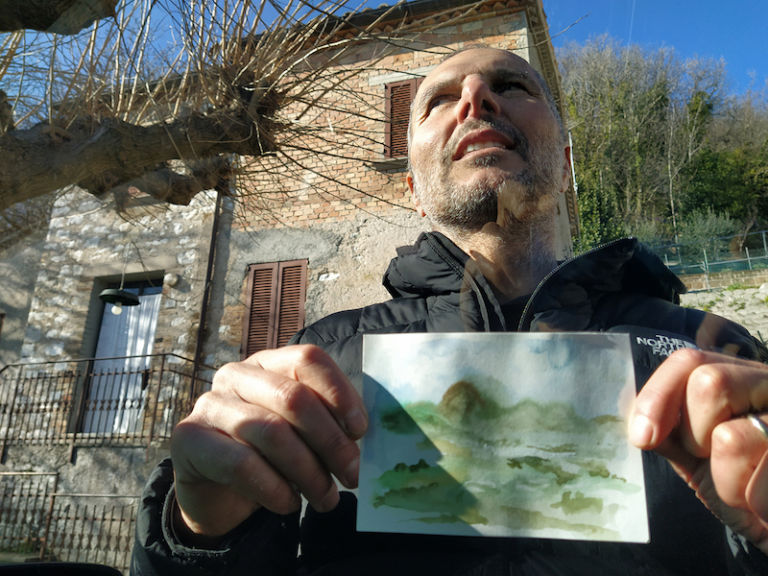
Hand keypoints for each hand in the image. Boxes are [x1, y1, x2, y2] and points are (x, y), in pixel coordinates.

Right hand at [170, 344, 367, 538]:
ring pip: (271, 432)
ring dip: (308, 471)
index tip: (360, 431)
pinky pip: (241, 464)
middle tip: (352, 475)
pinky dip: (275, 489)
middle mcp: (237, 375)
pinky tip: (289, 504)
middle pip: (293, 397)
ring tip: (326, 497)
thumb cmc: (270, 456)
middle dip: (330, 441)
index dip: (339, 393)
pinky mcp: (188, 439)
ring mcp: (210, 404)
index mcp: (270, 363)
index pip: (308, 359)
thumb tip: (362, 435)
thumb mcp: (303, 434)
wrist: (218, 495)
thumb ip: (329, 423)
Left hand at [629, 348, 767, 552]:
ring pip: (730, 436)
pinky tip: (760, 502)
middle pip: (709, 382)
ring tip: (740, 485)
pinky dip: (749, 497)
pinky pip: (761, 469)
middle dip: (695, 433)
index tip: (642, 437)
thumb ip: (666, 427)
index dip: (657, 395)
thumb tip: (631, 417)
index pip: (688, 361)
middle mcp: (766, 384)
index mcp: (736, 378)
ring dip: (724, 476)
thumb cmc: (737, 488)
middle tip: (708, 458)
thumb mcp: (693, 453)